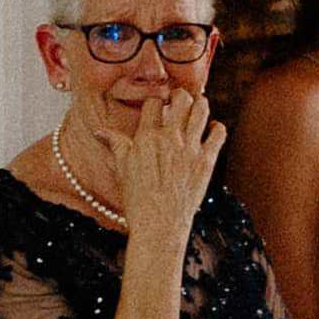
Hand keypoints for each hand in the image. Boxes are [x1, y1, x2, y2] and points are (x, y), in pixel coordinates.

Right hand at [114, 89, 224, 248]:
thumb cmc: (137, 199)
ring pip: (202, 110)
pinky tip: (212, 129)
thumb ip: (114, 144)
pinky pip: (218, 133)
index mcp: (146, 137)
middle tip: (181, 99)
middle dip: (181, 95)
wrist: (159, 223)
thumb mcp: (121, 169)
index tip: (159, 103)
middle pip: (182, 99)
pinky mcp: (206, 160)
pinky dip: (217, 127)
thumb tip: (99, 132)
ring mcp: (190, 148)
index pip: (154, 103)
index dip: (156, 100)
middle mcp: (170, 138)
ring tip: (198, 105)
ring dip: (201, 104)